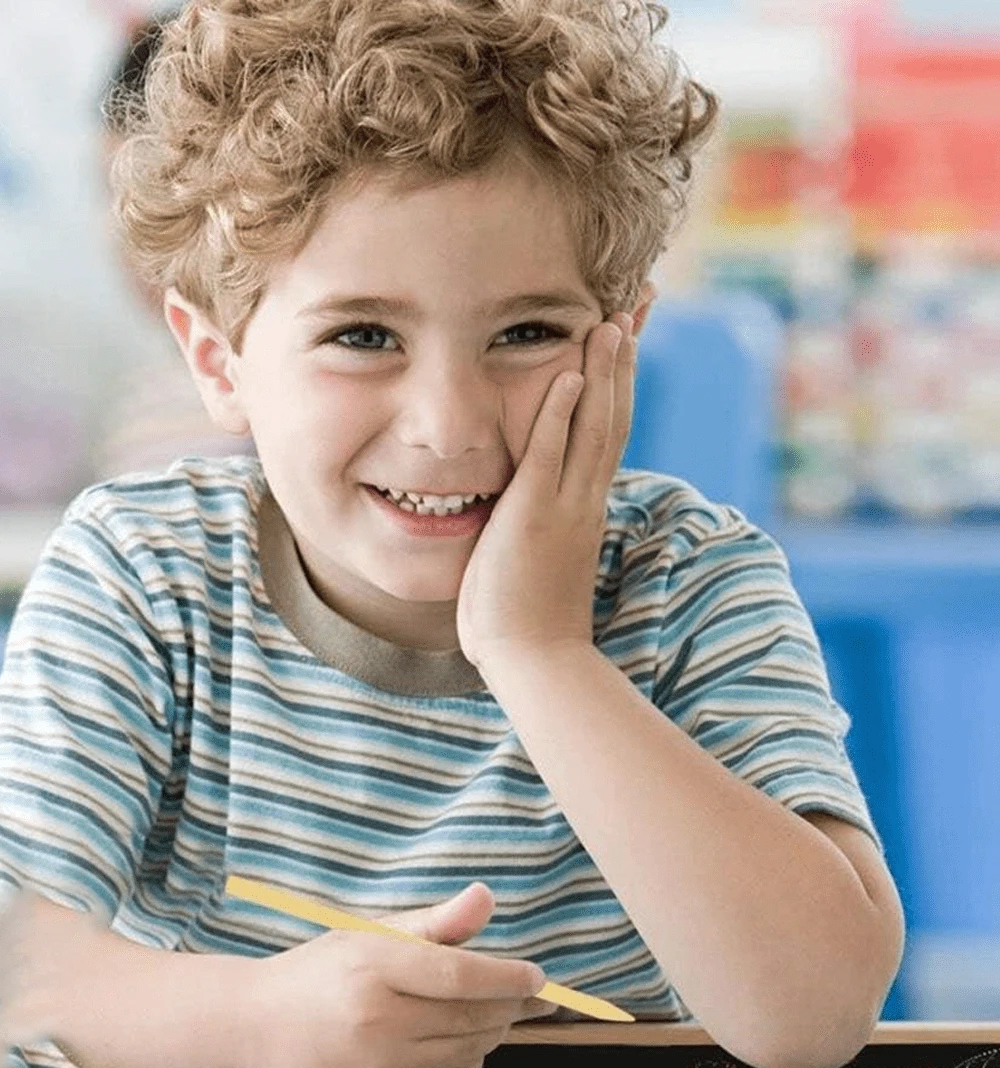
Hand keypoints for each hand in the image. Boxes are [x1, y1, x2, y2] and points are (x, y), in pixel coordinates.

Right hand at [245, 882, 554, 1067]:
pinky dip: (473, 1056)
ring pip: (470, 1049)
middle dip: (510, 1003)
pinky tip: (468, 1034)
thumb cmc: (323, 970)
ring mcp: (384, 1063)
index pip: (458, 975)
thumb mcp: (373, 933)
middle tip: (529, 988)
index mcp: (375, 968)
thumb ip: (436, 921)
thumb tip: (486, 896)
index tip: (539, 975)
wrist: (263, 1027)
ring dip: (495, 1028)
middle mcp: (380, 1020)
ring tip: (498, 1005)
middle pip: (472, 1015)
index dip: (506, 976)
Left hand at [456, 313, 635, 674]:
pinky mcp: (533, 518)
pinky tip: (566, 372)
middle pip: (614, 415)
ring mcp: (564, 507)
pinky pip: (550, 454)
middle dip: (626, 358)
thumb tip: (530, 507)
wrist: (535, 662)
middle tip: (639, 305)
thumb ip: (543, 524)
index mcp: (586, 506)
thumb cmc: (529, 620)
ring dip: (603, 372)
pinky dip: (560, 412)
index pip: (609, 430)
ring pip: (594, 425)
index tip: (629, 339)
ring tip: (611, 320)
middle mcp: (585, 499)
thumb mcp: (541, 558)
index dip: (620, 382)